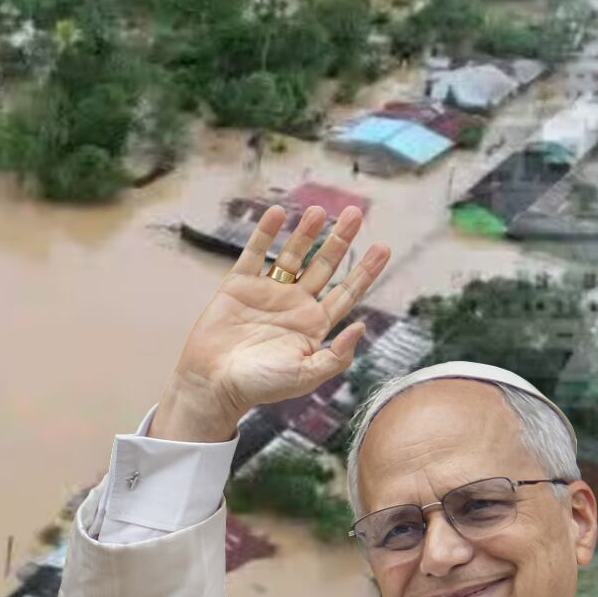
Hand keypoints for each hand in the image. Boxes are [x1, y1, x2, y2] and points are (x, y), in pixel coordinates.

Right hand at [155, 204, 389, 440]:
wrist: (214, 383)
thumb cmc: (261, 386)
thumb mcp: (306, 376)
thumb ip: (336, 356)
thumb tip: (361, 327)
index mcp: (314, 325)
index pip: (347, 292)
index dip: (365, 270)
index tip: (383, 247)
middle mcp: (295, 304)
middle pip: (324, 265)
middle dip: (340, 240)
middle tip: (356, 214)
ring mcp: (268, 292)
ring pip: (292, 255)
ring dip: (306, 232)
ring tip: (319, 210)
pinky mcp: (239, 285)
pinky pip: (255, 253)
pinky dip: (265, 233)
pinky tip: (277, 214)